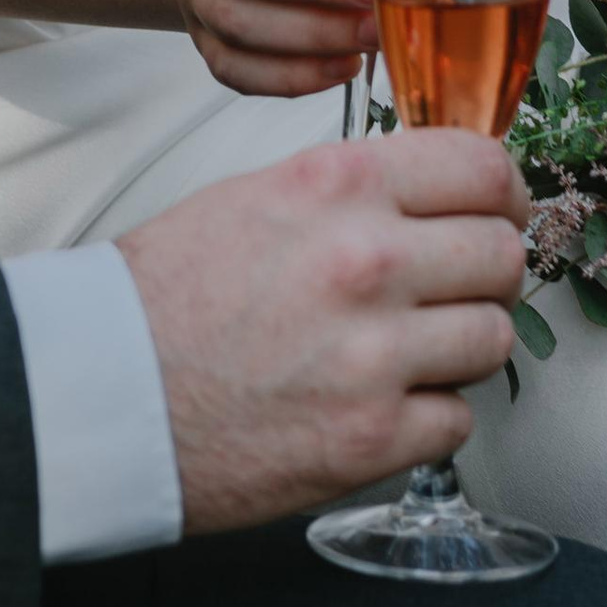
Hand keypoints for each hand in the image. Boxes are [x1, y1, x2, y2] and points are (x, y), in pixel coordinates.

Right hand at [117, 134, 529, 532]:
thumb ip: (356, 188)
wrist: (105, 392)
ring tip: (411, 350)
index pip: (481, 167)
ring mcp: (374, 355)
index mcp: (339, 185)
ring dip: (462, 346)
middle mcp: (367, 260)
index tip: (497, 209)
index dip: (500, 191)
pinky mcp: (370, 440)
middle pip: (501, 254)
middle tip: (455, 287)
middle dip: (486, 271)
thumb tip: (437, 195)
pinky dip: (428, 416)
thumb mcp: (262, 194)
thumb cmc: (167, 294)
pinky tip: (381, 403)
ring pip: (493, 337)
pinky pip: (457, 420)